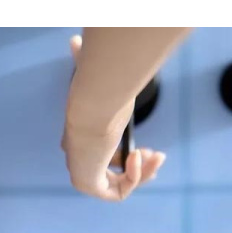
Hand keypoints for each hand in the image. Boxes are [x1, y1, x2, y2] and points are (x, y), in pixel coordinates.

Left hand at [62, 35, 165, 200]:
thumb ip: (84, 60)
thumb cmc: (94, 92)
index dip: (127, 157)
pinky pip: (117, 193)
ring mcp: (83, 175)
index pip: (103, 156)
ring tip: (156, 156)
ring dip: (142, 173)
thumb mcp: (93, 75)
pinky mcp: (89, 185)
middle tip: (157, 154)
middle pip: (111, 174)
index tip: (145, 148)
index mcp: (79, 139)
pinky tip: (138, 158)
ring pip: (118, 185)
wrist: (92, 105)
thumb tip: (75, 39)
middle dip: (139, 167)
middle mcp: (79, 159)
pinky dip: (134, 178)